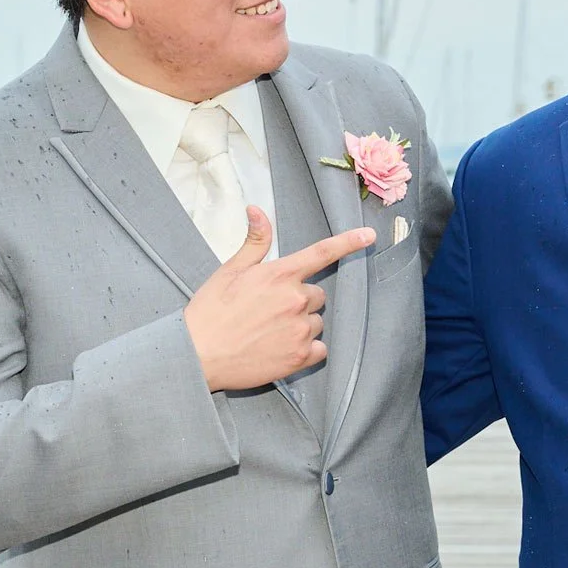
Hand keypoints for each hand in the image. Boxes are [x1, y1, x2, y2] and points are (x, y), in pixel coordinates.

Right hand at [185, 207, 375, 391]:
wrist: (198, 354)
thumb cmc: (210, 311)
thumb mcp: (229, 270)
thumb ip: (253, 242)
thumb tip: (257, 209)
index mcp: (280, 275)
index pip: (322, 252)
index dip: (349, 242)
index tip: (370, 235)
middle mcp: (296, 300)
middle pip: (317, 295)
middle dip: (300, 300)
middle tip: (270, 310)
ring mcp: (300, 330)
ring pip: (317, 323)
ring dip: (302, 325)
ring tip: (270, 332)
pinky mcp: (299, 357)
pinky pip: (320, 349)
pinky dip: (306, 350)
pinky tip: (281, 349)